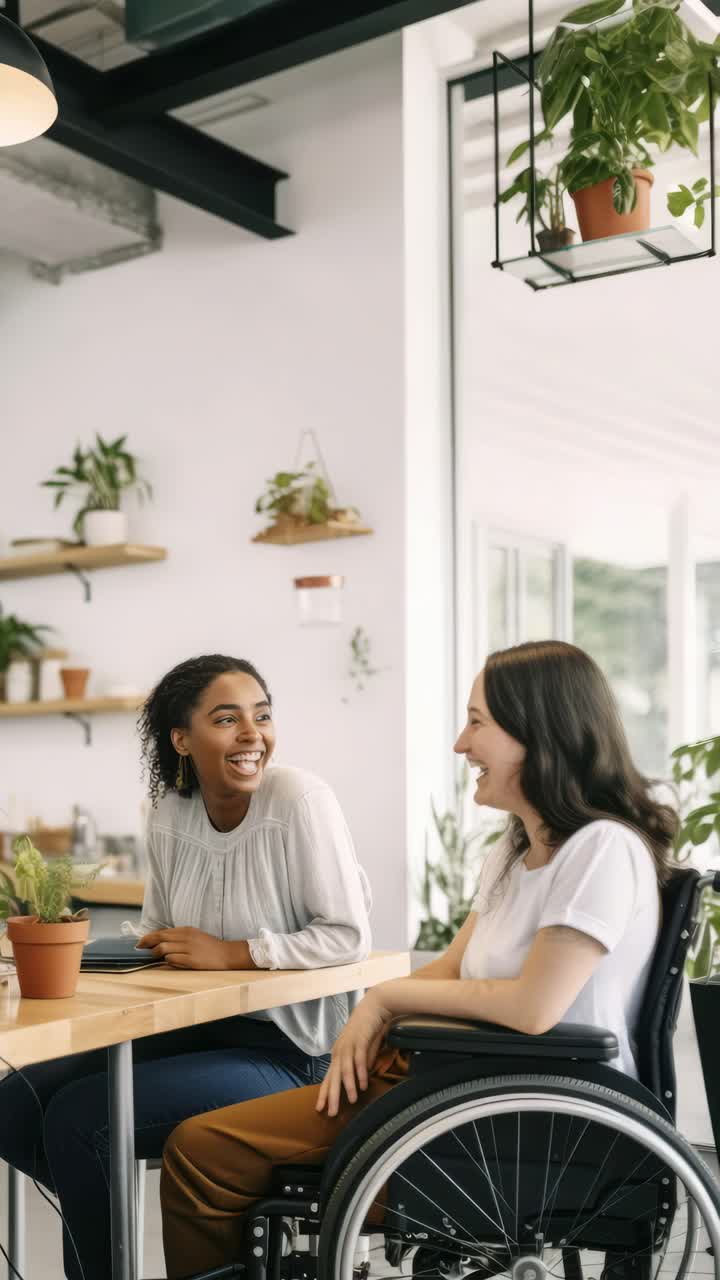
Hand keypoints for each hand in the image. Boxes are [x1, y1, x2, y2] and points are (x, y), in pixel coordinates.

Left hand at [137, 927, 228, 969]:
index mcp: (186, 930)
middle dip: (147, 943)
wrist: (226, 954)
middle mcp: (186, 937)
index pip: (163, 931)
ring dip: (156, 953)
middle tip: (139, 947)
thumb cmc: (210, 946)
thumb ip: (180, 937)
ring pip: (164, 949)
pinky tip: (168, 962)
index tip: (141, 941)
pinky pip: (172, 959)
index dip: (149, 936)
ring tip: (155, 957)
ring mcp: (189, 948)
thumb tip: (162, 942)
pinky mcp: (191, 960)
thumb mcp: (195, 936)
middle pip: (160, 938)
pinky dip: (167, 961)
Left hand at [316, 992, 391, 1116]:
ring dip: (348, 1086)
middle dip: (332, 1096)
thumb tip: (360, 1080)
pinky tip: (363, 1084)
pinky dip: (360, 1072)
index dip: (324, 1093)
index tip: (320, 1109)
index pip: (328, 1077)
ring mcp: (349, 1045)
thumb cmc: (367, 1029)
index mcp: (338, 1054)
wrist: (374, 1006)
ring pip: (345, 1070)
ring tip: (351, 1101)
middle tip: (331, 1113)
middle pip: (333, 1077)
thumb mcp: (361, 1050)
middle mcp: (340, 1051)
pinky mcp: (360, 1039)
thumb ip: (360, 1065)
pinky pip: (359, 1059)